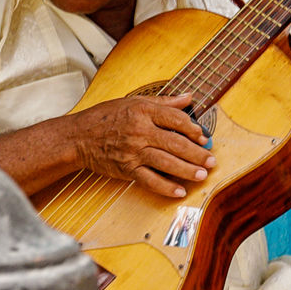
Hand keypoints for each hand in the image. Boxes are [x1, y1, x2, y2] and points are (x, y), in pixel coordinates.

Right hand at [62, 93, 213, 198]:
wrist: (79, 137)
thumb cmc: (107, 117)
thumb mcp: (135, 102)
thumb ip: (165, 102)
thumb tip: (189, 97)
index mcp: (144, 111)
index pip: (176, 120)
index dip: (194, 129)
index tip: (204, 137)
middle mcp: (140, 131)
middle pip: (175, 143)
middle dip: (197, 154)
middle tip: (211, 161)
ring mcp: (133, 152)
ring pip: (166, 163)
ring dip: (187, 170)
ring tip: (202, 175)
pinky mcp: (126, 169)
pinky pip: (150, 180)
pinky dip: (166, 187)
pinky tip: (180, 191)